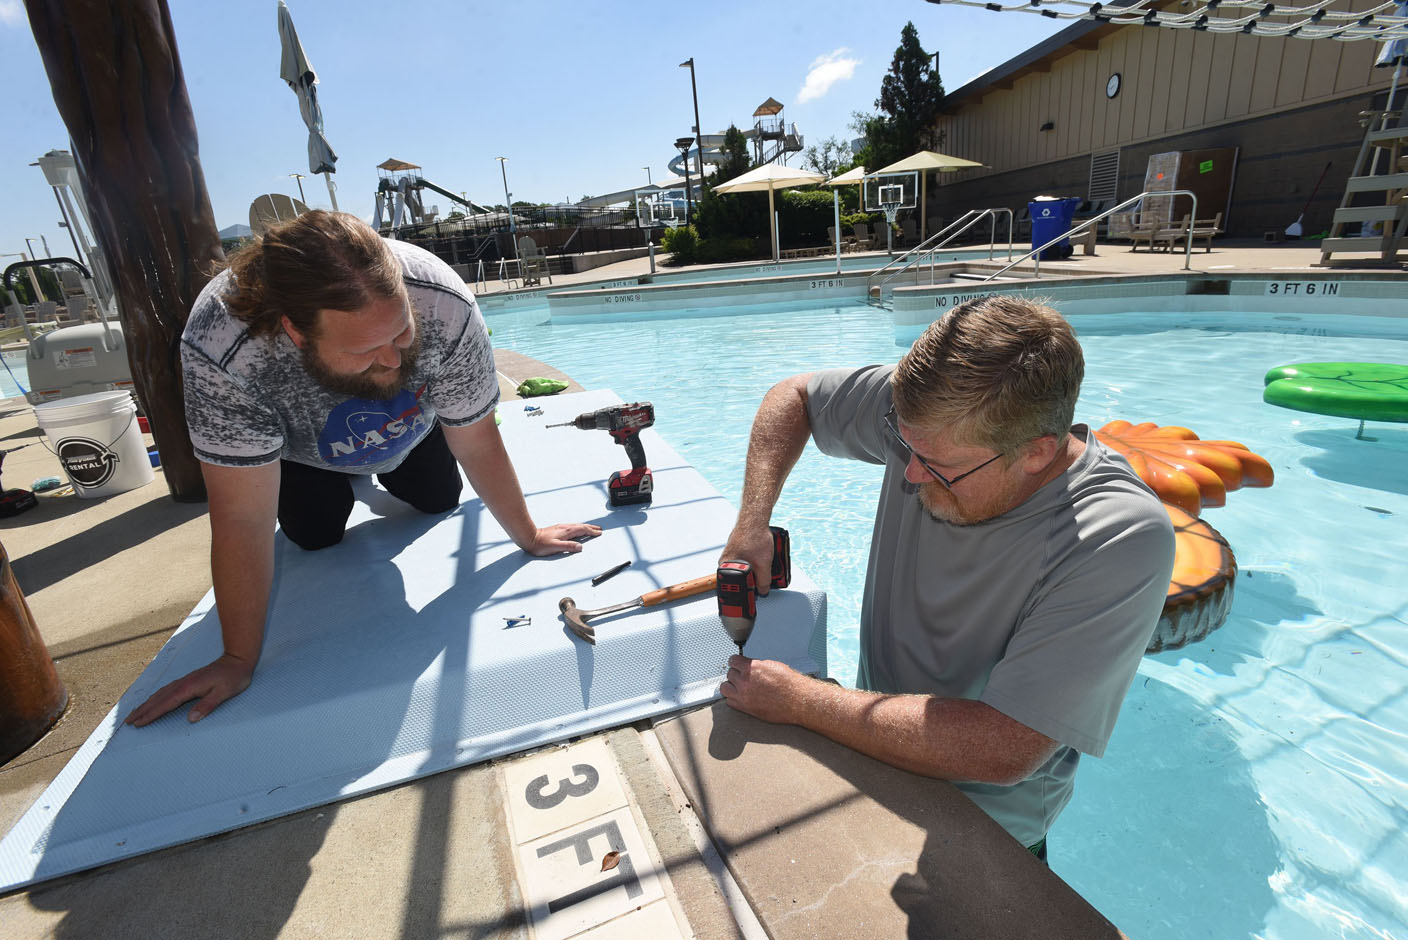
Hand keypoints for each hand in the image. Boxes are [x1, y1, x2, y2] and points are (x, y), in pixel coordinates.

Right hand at [124, 652, 255, 726]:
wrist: (237, 659)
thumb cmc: (233, 677)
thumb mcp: (224, 693)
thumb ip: (207, 705)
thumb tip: (191, 719)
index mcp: (189, 687)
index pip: (166, 704)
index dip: (151, 714)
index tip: (138, 723)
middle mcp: (183, 683)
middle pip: (158, 699)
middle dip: (142, 711)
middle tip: (127, 722)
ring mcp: (184, 681)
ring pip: (160, 694)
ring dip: (146, 704)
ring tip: (134, 713)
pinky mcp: (188, 680)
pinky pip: (166, 690)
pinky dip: (156, 697)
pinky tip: (153, 700)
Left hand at [527, 522, 601, 555]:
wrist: (529, 537)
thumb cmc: (540, 544)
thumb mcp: (555, 547)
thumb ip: (568, 547)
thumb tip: (580, 547)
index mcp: (566, 531)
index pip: (583, 530)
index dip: (592, 532)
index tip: (599, 533)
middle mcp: (564, 527)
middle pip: (581, 526)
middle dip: (591, 527)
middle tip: (599, 529)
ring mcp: (561, 527)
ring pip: (577, 525)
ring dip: (585, 527)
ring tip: (591, 529)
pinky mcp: (557, 529)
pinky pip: (572, 526)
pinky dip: (578, 527)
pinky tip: (576, 530)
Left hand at [719, 655, 802, 723]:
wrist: (797, 700)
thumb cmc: (789, 683)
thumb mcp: (771, 665)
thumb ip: (756, 665)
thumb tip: (749, 666)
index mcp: (751, 668)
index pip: (733, 661)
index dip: (735, 662)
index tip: (736, 663)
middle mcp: (744, 682)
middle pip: (729, 674)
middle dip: (736, 673)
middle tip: (742, 676)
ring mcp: (743, 696)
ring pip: (725, 688)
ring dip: (731, 685)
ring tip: (739, 686)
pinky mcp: (745, 708)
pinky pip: (730, 702)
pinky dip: (734, 698)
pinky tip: (741, 696)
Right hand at [720, 524, 775, 594]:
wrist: (756, 518)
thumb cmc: (754, 536)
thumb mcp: (763, 565)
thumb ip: (764, 582)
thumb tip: (763, 591)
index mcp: (725, 566)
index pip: (735, 586)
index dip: (747, 592)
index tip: (754, 595)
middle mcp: (726, 560)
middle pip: (742, 578)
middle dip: (754, 579)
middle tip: (763, 577)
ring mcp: (732, 554)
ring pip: (746, 568)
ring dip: (757, 569)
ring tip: (764, 561)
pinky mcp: (739, 548)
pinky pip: (748, 559)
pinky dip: (756, 560)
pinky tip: (763, 554)